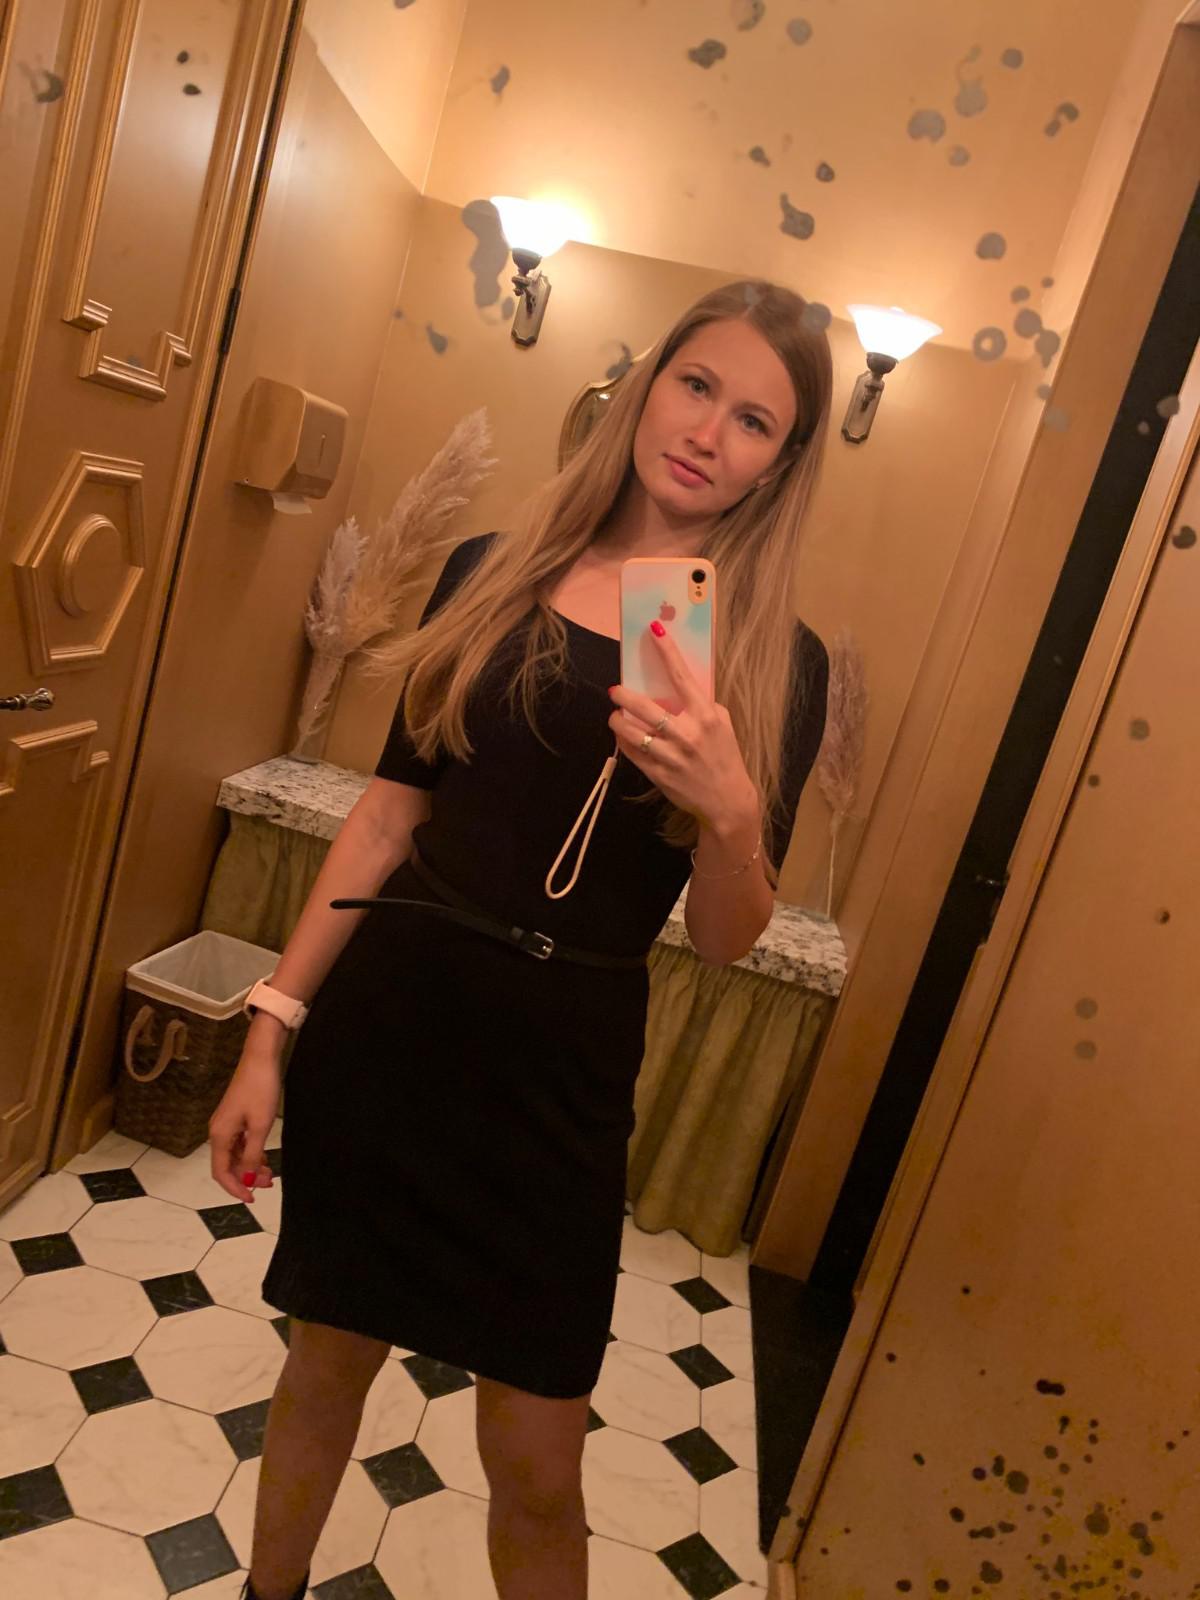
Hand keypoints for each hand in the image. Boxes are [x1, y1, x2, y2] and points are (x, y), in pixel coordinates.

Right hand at [208, 1049, 280, 1203]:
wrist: (260, 1058)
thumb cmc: (260, 1090)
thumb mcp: (260, 1126)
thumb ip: (253, 1155)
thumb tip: (248, 1180)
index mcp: (219, 1135)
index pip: (221, 1172)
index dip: (235, 1188)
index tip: (252, 1199)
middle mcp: (218, 1132)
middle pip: (228, 1165)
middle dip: (246, 1178)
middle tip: (269, 1184)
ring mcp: (226, 1124)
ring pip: (235, 1155)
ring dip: (250, 1166)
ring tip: (270, 1174)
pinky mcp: (235, 1117)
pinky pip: (240, 1143)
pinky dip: (251, 1153)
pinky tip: (264, 1158)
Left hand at [608, 621, 757, 832]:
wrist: (727, 800)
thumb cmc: (725, 756)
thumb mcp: (723, 724)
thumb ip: (702, 705)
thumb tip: (678, 684)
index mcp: (706, 716)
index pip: (683, 677)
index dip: (667, 651)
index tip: (654, 630)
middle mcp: (687, 734)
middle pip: (646, 707)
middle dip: (624, 695)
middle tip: (615, 690)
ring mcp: (671, 756)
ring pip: (632, 732)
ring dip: (618, 720)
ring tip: (615, 714)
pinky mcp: (659, 775)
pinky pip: (632, 753)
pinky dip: (623, 741)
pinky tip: (621, 734)